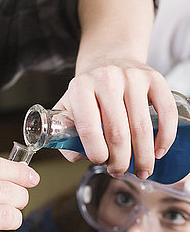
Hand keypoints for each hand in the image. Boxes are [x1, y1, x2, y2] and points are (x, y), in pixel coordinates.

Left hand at [54, 60, 177, 177]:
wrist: (108, 60)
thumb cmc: (88, 91)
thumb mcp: (67, 108)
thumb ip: (65, 134)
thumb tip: (80, 156)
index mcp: (80, 88)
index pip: (88, 128)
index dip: (96, 154)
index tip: (100, 162)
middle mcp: (106, 79)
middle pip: (117, 133)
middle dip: (120, 161)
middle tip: (119, 171)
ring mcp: (133, 77)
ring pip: (141, 127)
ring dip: (143, 156)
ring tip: (141, 170)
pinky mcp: (155, 78)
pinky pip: (166, 112)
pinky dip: (165, 137)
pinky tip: (158, 152)